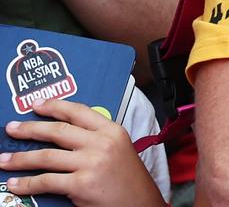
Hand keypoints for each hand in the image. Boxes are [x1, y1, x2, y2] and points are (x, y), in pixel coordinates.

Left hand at [0, 99, 165, 206]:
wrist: (141, 204)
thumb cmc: (129, 180)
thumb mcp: (119, 149)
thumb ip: (97, 139)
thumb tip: (63, 135)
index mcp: (112, 131)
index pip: (78, 112)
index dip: (54, 106)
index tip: (36, 105)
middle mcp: (101, 143)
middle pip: (58, 131)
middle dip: (30, 129)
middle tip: (12, 129)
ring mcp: (90, 163)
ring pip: (46, 156)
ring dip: (20, 158)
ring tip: (4, 160)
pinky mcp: (81, 184)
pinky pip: (46, 181)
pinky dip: (27, 183)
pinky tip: (16, 183)